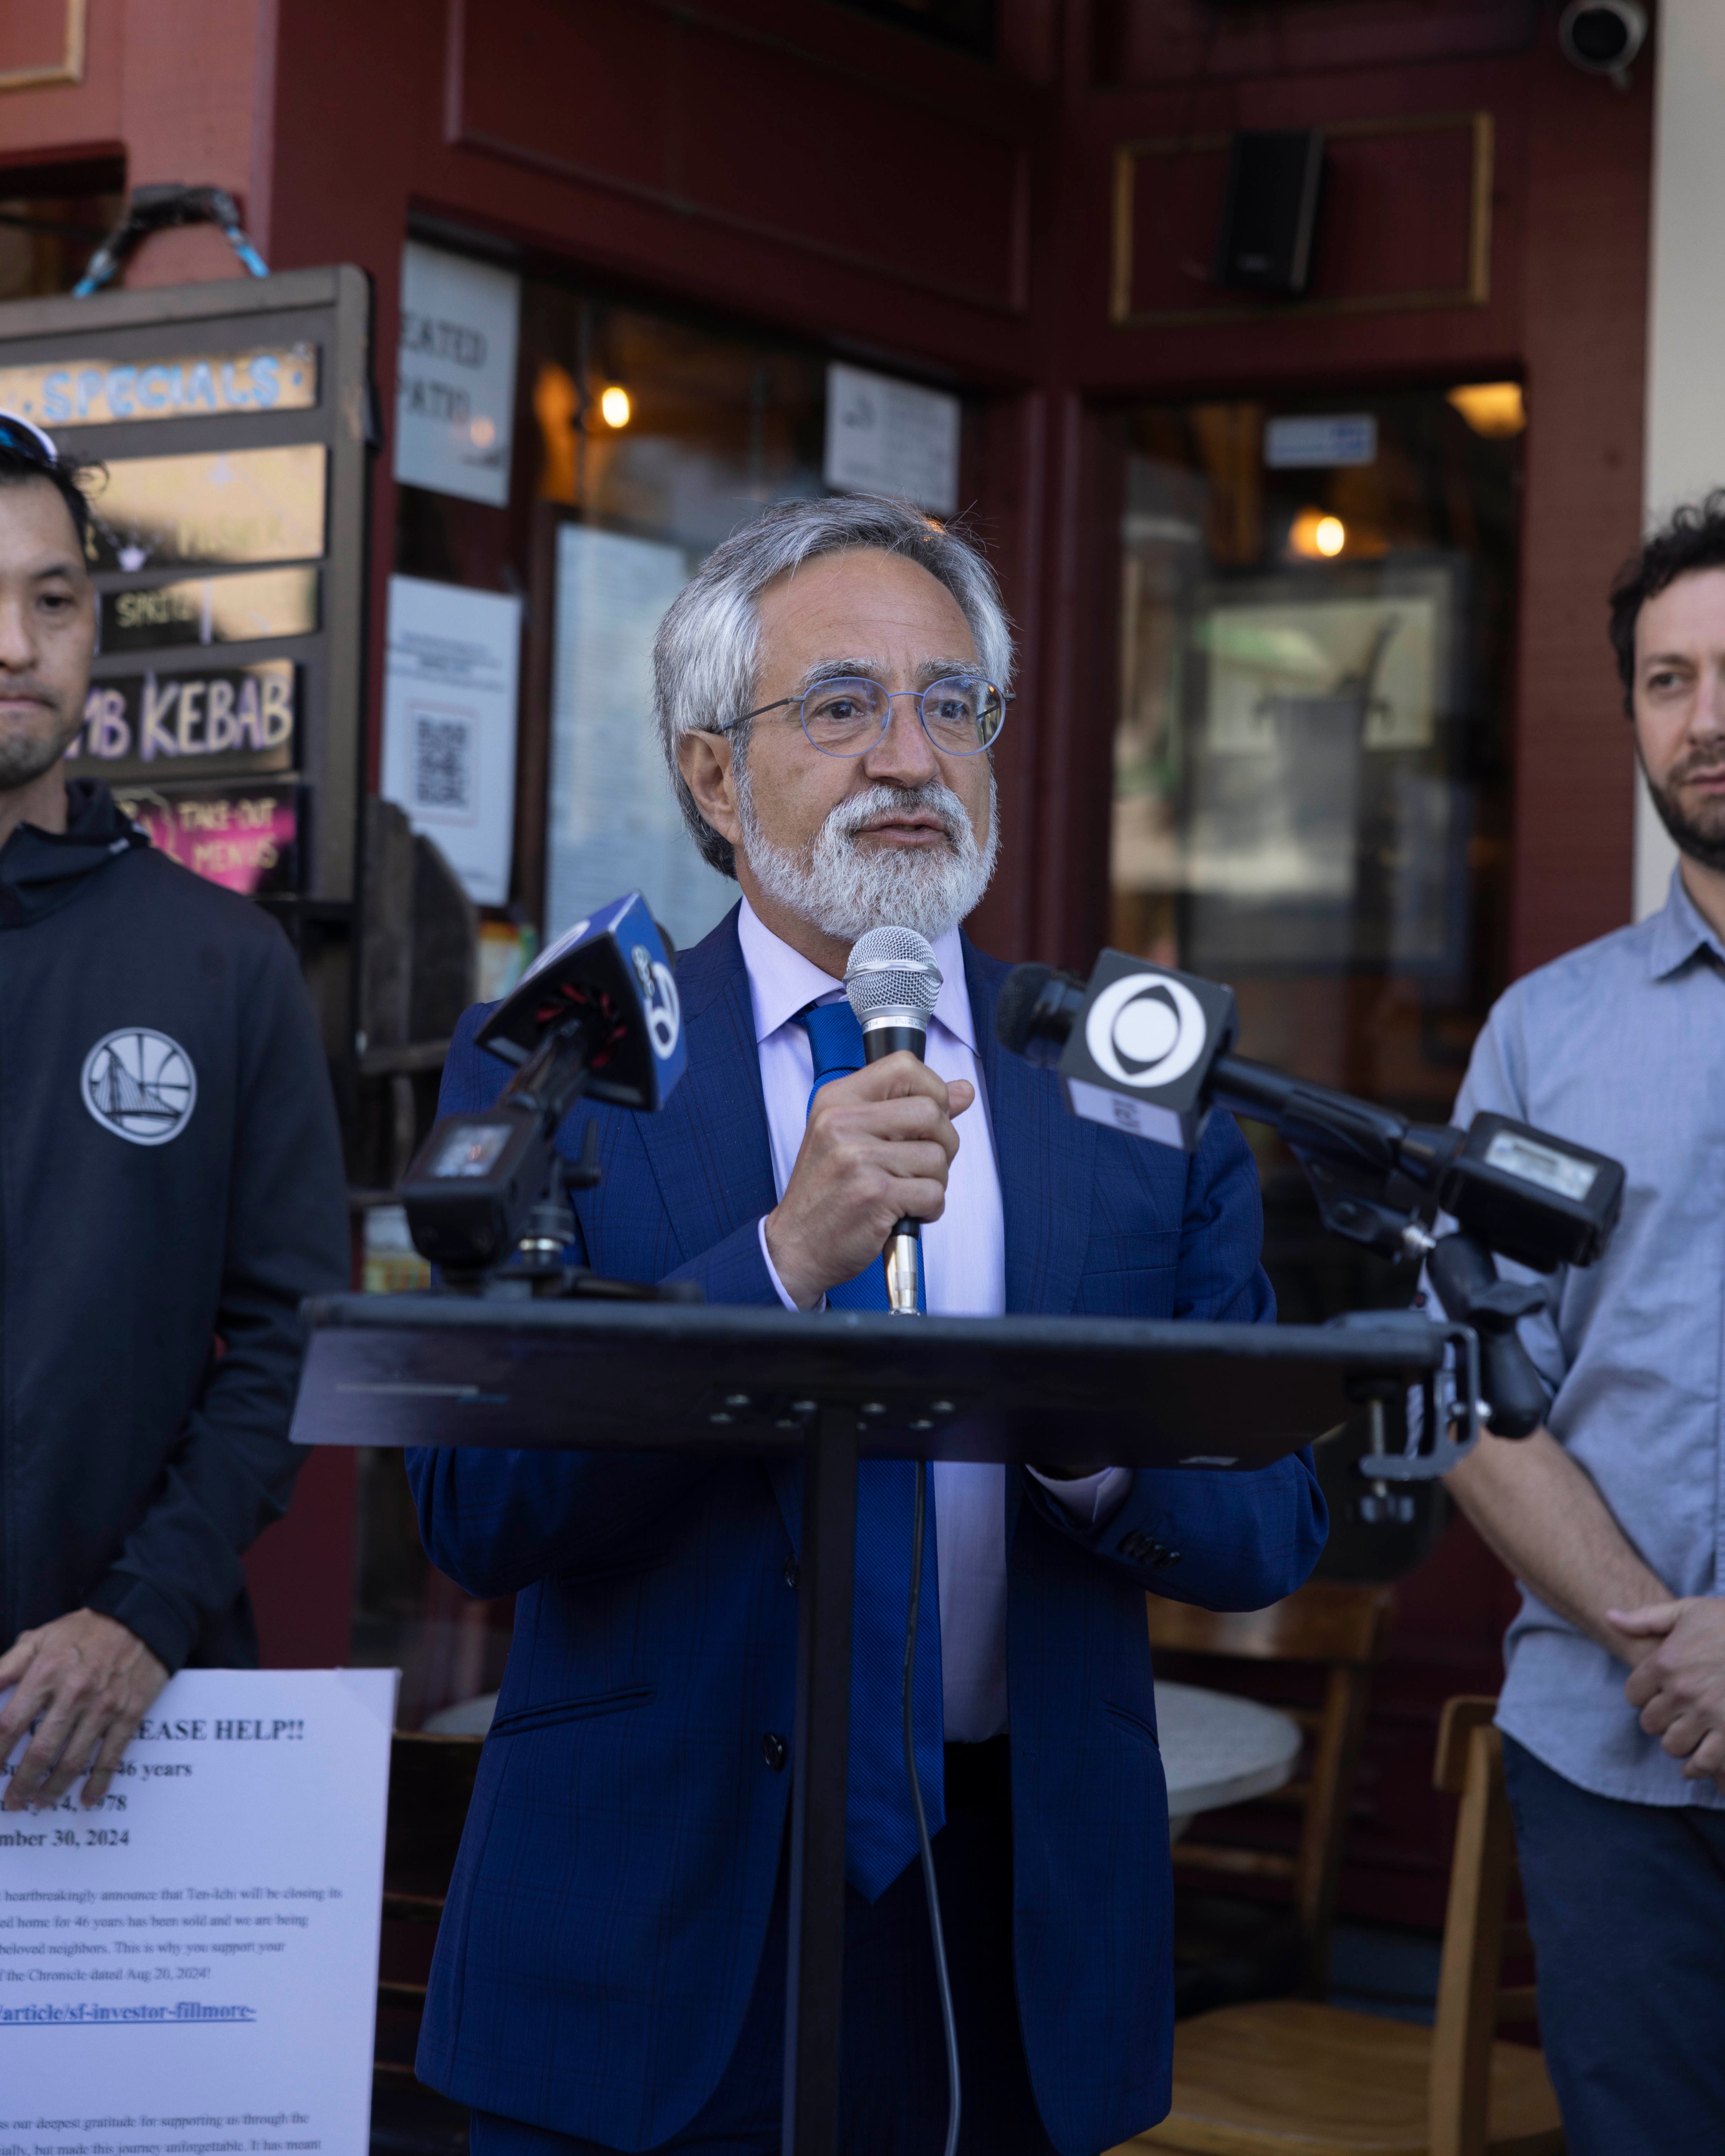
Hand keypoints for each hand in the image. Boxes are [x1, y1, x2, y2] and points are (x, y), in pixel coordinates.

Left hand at [0, 1610, 168, 1810]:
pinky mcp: (129, 1713)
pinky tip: (86, 1799)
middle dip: (21, 1783)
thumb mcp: (38, 1639)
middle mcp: (74, 1692)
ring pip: (73, 1761)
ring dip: (52, 1788)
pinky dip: (97, 1783)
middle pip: (40, 1751)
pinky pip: (111, 1757)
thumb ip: (5, 1668)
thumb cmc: (82, 1631)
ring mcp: (103, 1706)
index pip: (9, 1724)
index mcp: (46, 1673)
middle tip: (12, 1801)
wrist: (141, 1618)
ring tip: (40, 1801)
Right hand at [765, 1052, 971, 1308]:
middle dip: (943, 1143)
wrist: (795, 1247)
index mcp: (837, 1100)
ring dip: (935, 1182)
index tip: (927, 1119)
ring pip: (938, 1156)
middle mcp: (842, 1122)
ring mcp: (856, 1158)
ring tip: (904, 1192)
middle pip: (931, 1111)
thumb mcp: (853, 1137)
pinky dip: (930, 1210)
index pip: (904, 1066)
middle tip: (920, 1165)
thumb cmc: (827, 1193)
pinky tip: (904, 1213)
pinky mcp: (874, 1195)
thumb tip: (963, 1091)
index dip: (932, 1090)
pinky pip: (934, 1193)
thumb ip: (907, 1108)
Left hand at [1611, 1597, 1724, 1790]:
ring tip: (1687, 1734)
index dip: (1643, 1695)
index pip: (1633, 1694)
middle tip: (1673, 1715)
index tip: (1655, 1693)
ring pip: (1673, 1745)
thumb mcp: (1687, 1611)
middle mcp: (1682, 1690)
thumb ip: (1646, 1619)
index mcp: (1666, 1661)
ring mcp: (1708, 1714)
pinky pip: (1704, 1762)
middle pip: (1650, 1723)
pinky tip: (1697, 1764)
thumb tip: (1609, 1617)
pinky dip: (1698, 1767)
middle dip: (1660, 1720)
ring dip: (1678, 1742)